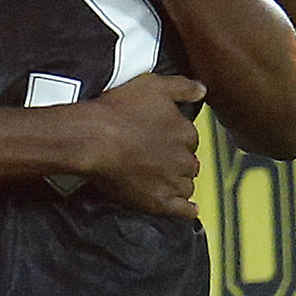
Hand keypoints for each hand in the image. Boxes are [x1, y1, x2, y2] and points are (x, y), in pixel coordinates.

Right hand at [71, 73, 205, 217]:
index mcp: (184, 131)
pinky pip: (182, 210)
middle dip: (177, 159)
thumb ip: (182, 87)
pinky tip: (188, 208)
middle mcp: (184, 158)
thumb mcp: (153, 86)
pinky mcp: (159, 202)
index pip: (189, 137)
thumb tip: (203, 90)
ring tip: (161, 176)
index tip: (160, 135)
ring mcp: (172, 182)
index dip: (174, 136)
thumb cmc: (117, 111)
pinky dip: (186, 209)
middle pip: (189, 161)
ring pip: (186, 183)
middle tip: (155, 155)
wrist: (92, 138)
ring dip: (178, 180)